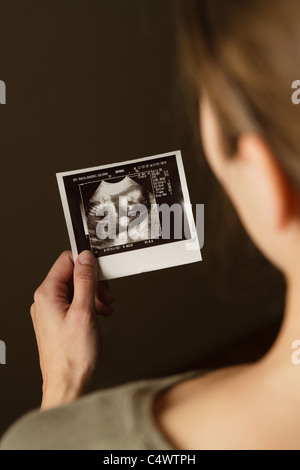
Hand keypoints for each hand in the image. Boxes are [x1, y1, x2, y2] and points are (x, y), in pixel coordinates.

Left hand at [30, 250, 112, 409]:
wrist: (68, 383)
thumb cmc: (72, 356)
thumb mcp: (84, 311)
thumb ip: (85, 281)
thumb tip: (85, 258)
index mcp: (47, 294)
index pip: (66, 260)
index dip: (86, 263)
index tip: (101, 270)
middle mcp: (45, 301)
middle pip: (73, 275)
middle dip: (93, 283)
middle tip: (105, 297)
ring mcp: (50, 311)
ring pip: (76, 289)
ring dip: (93, 296)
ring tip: (103, 310)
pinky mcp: (57, 321)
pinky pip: (74, 303)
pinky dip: (89, 306)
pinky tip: (97, 316)